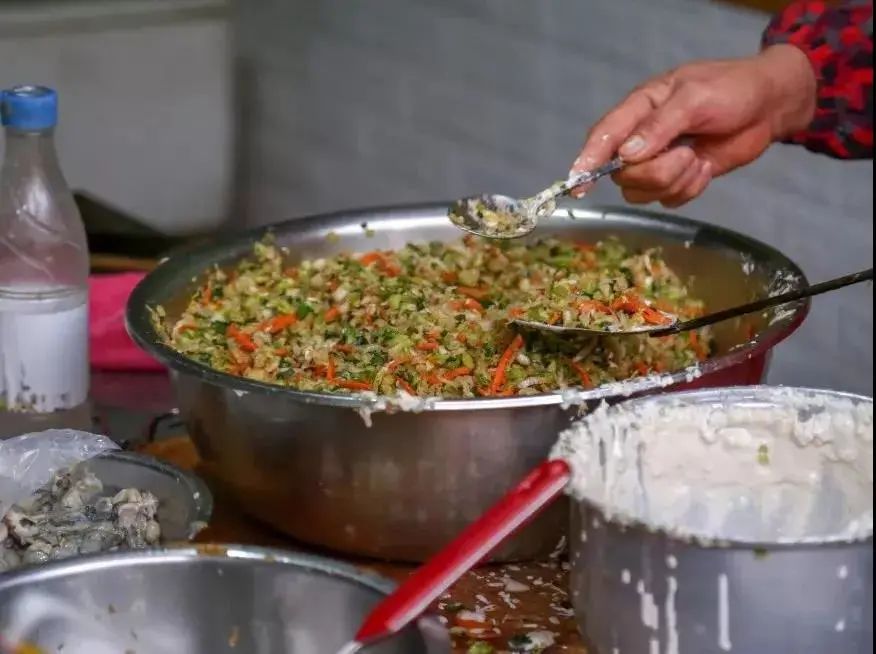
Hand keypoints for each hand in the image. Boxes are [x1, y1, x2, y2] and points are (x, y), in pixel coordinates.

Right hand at [571, 44, 816, 206]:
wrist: (769, 107)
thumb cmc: (732, 90)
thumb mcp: (695, 99)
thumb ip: (659, 126)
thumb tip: (627, 153)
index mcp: (639, 110)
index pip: (603, 137)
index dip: (587, 161)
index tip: (578, 184)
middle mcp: (641, 138)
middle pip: (624, 174)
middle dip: (655, 173)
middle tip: (686, 155)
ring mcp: (659, 161)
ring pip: (643, 191)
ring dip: (675, 181)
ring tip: (698, 159)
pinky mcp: (678, 179)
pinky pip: (668, 200)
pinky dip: (690, 189)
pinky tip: (705, 168)